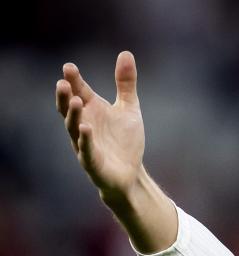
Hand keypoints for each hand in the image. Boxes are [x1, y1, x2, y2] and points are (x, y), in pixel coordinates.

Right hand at [55, 51, 144, 197]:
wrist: (130, 174)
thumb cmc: (125, 141)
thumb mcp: (128, 109)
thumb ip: (125, 84)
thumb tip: (126, 53)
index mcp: (91, 110)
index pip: (79, 92)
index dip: (74, 81)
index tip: (69, 67)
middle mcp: (84, 124)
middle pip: (69, 108)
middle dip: (65, 96)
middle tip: (63, 82)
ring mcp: (86, 144)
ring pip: (74, 128)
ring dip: (73, 115)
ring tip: (76, 100)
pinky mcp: (93, 162)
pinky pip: (86, 150)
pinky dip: (85, 140)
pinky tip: (85, 128)